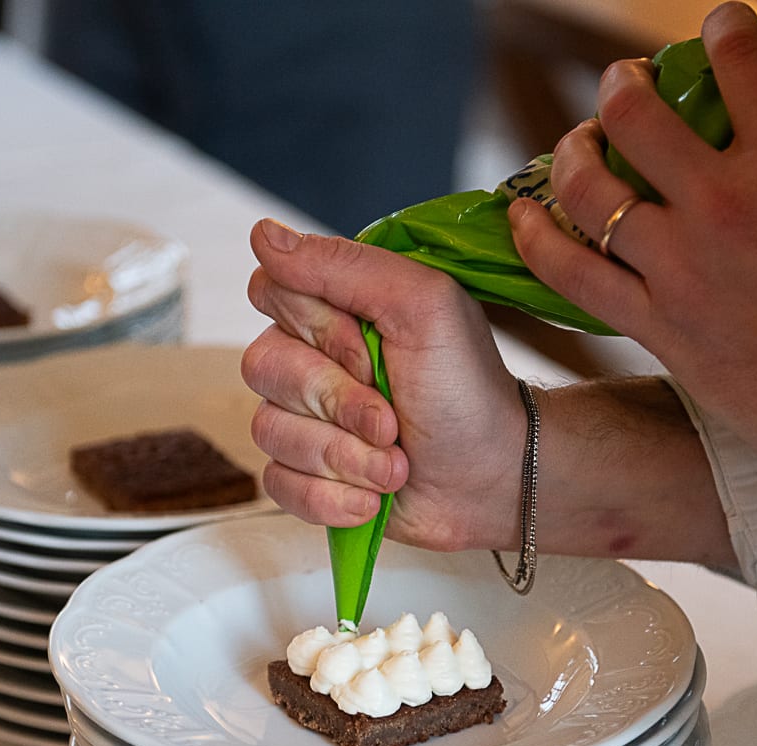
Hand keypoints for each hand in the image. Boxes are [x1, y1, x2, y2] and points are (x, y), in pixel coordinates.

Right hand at [242, 218, 527, 551]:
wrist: (495, 477)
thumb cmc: (466, 388)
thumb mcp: (422, 305)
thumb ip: (344, 265)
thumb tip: (262, 235)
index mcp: (335, 308)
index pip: (270, 292)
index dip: (318, 329)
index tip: (372, 349)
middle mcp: (310, 359)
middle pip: (263, 365)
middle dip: (338, 402)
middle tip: (394, 419)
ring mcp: (304, 420)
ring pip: (269, 431)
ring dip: (345, 456)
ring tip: (396, 466)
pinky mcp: (306, 477)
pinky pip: (278, 485)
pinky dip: (332, 497)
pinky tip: (373, 498)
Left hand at [508, 1, 756, 463]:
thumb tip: (753, 146)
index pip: (741, 62)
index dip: (721, 31)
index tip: (714, 30)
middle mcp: (727, 203)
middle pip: (637, 115)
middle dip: (620, 87)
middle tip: (622, 88)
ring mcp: (681, 265)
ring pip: (590, 187)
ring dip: (573, 153)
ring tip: (577, 144)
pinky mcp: (654, 323)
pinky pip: (571, 272)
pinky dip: (538, 237)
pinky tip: (523, 216)